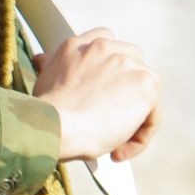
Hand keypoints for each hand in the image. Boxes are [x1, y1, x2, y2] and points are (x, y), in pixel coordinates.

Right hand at [32, 28, 160, 163]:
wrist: (52, 127)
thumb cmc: (42, 115)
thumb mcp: (43, 82)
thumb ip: (50, 67)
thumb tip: (41, 58)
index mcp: (79, 45)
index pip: (106, 42)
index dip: (109, 69)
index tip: (100, 93)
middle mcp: (104, 47)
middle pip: (132, 63)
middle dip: (127, 92)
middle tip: (110, 121)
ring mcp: (126, 63)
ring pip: (145, 91)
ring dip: (134, 118)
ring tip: (113, 143)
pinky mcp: (145, 84)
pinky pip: (153, 113)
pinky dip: (140, 136)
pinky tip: (118, 152)